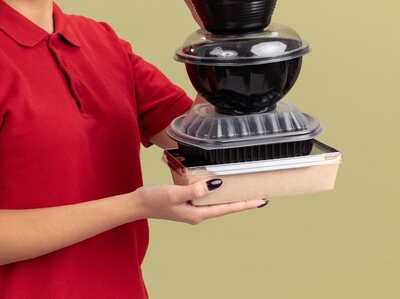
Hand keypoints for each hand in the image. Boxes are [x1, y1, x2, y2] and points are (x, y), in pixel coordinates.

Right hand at [134, 179, 266, 224]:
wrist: (138, 204)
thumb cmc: (154, 199)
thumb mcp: (175, 193)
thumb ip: (195, 190)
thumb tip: (216, 185)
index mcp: (198, 214)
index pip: (227, 209)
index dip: (245, 204)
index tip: (261, 201)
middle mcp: (198, 213)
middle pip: (225, 207)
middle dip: (241, 201)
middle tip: (258, 193)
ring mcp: (192, 209)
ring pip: (216, 202)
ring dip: (229, 196)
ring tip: (243, 189)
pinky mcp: (187, 203)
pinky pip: (205, 198)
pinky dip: (215, 192)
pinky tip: (217, 185)